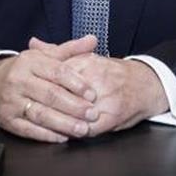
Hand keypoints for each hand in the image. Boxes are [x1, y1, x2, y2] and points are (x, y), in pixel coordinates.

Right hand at [0, 35, 99, 142]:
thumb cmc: (24, 70)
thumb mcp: (44, 56)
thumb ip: (70, 49)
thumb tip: (92, 40)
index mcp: (30, 62)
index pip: (57, 72)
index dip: (76, 84)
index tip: (92, 94)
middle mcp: (19, 81)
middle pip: (50, 95)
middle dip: (74, 106)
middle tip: (92, 114)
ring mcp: (12, 102)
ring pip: (41, 114)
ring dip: (64, 123)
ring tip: (82, 129)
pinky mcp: (8, 121)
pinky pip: (29, 130)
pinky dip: (47, 135)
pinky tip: (62, 136)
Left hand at [29, 40, 168, 135]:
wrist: (146, 84)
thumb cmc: (113, 72)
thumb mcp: (86, 57)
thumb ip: (58, 52)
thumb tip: (33, 43)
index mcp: (87, 61)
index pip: (55, 73)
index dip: (39, 84)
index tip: (29, 91)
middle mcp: (96, 77)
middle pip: (61, 94)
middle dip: (45, 104)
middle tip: (32, 108)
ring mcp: (105, 97)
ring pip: (73, 113)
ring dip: (58, 120)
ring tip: (45, 123)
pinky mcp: (112, 115)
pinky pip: (87, 128)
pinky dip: (75, 131)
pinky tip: (66, 132)